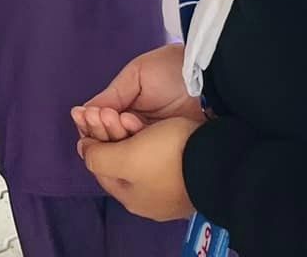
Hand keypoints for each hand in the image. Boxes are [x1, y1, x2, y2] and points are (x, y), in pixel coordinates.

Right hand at [73, 43, 203, 143]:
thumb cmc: (170, 69)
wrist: (207, 75)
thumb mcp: (136, 76)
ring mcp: (153, 142)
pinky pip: (143, 155)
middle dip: (101, 129)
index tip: (85, 116)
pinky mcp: (167, 152)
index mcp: (130, 109)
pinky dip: (133, 143)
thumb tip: (82, 113)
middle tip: (102, 118)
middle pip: (110, 140)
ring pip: (124, 149)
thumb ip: (111, 97)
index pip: (103, 124)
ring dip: (115, 135)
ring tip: (118, 119)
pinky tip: (129, 128)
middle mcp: (139, 129)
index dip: (91, 122)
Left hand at [77, 117, 200, 221]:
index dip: (92, 139)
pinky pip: (158, 151)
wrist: (220, 157)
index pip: (99, 166)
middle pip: (119, 159)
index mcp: (131, 197)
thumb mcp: (125, 159)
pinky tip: (151, 121)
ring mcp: (169, 186)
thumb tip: (85, 152)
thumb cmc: (167, 157)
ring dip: (128, 129)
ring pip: (139, 152)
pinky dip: (149, 133)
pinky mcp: (186, 169)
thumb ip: (97, 157)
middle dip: (110, 131)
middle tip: (110, 110)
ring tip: (128, 113)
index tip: (91, 115)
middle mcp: (148, 196)